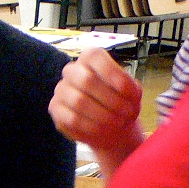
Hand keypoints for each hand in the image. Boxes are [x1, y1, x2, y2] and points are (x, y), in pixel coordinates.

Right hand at [50, 48, 144, 163]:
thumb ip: (130, 88)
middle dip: (111, 99)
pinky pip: (72, 119)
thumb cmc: (120, 103)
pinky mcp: (56, 109)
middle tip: (127, 112)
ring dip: (103, 115)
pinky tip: (104, 130)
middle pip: (87, 80)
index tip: (128, 91)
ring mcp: (61, 90)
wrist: (111, 124)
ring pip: (79, 101)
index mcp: (90, 59)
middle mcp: (72, 71)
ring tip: (119, 123)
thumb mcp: (132, 92)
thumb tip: (126, 91)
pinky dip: (92, 126)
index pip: (94, 57)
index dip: (112, 73)